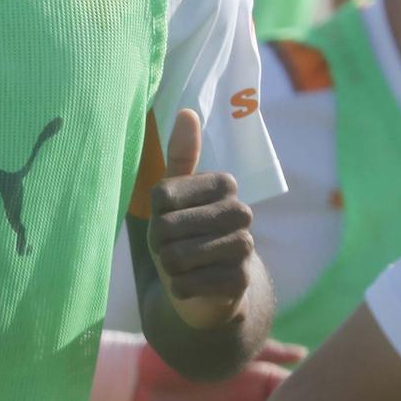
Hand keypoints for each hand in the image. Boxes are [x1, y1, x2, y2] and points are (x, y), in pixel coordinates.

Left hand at [148, 110, 255, 329]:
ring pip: (175, 257)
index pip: (162, 196)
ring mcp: (245, 247)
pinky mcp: (239, 281)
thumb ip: (180, 156)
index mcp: (225, 183)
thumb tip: (187, 111)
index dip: (156, 213)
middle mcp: (241, 212)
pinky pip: (185, 284)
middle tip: (174, 248)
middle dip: (160, 244)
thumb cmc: (186, 235)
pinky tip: (190, 285)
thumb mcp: (176, 197)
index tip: (170, 219)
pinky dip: (178, 289)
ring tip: (182, 266)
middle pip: (166, 228)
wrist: (210, 289)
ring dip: (168, 268)